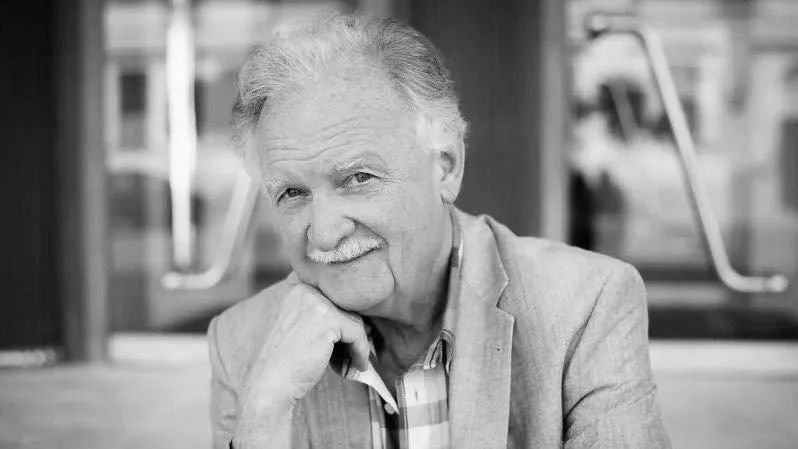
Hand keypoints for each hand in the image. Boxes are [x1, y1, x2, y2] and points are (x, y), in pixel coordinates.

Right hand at [233, 278, 370, 446]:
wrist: (267, 385)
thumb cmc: (281, 363)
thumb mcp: (295, 326)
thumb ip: (315, 313)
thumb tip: (352, 313)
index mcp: (295, 286)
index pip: (332, 297)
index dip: (340, 321)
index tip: (344, 342)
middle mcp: (303, 288)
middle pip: (344, 306)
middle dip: (351, 331)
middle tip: (352, 353)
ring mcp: (315, 301)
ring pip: (354, 319)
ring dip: (357, 343)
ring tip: (353, 361)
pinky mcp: (328, 320)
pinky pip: (358, 333)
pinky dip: (361, 351)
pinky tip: (358, 366)